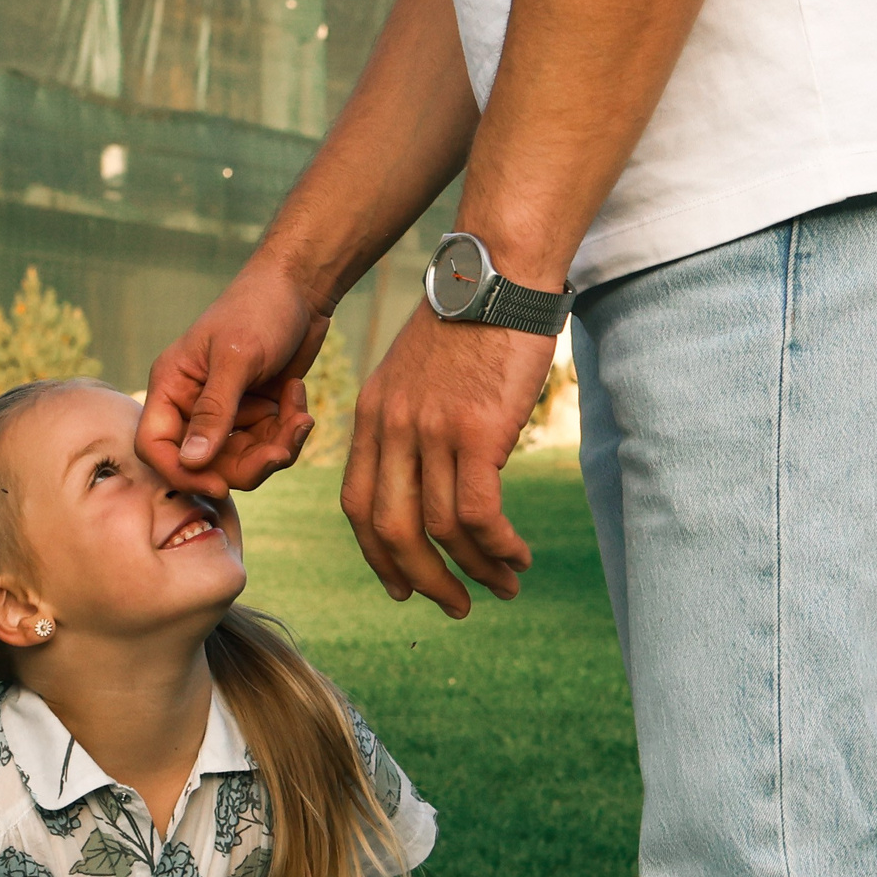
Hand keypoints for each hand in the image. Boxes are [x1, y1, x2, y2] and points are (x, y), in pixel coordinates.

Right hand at [137, 262, 331, 496]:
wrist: (301, 287)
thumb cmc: (260, 308)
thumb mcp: (236, 358)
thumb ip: (213, 411)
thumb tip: (192, 462)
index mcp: (171, 386)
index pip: (154, 445)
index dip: (181, 473)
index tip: (218, 485)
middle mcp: (192, 404)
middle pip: (205, 463)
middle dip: (246, 464)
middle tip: (280, 451)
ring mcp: (226, 411)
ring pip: (241, 460)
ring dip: (275, 448)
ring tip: (300, 419)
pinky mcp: (256, 413)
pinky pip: (267, 444)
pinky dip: (288, 431)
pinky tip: (299, 398)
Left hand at [339, 304, 549, 617]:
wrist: (499, 270)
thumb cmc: (469, 317)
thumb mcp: (415, 370)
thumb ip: (409, 420)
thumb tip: (429, 468)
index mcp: (371, 418)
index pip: (358, 505)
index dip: (377, 554)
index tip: (401, 585)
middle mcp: (392, 430)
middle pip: (391, 530)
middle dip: (423, 580)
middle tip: (454, 607)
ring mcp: (431, 432)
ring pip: (440, 529)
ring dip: (475, 569)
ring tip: (503, 586)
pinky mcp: (476, 431)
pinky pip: (479, 513)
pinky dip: (498, 546)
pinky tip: (519, 557)